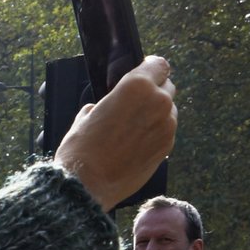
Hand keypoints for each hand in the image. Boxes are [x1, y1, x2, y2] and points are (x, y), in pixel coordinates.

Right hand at [53, 55, 176, 209]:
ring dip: (155, 114)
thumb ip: (106, 104)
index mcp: (136, 86)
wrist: (87, 185)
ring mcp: (166, 125)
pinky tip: (135, 144)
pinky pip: (166, 131)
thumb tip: (105, 107)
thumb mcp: (86, 116)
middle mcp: (158, 101)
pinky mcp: (168, 146)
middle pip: (167, 86)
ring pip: (169, 110)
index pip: (159, 64)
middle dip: (154, 91)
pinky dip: (155, 133)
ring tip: (132, 129)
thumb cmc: (81, 149)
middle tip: (135, 104)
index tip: (145, 72)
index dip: (151, 67)